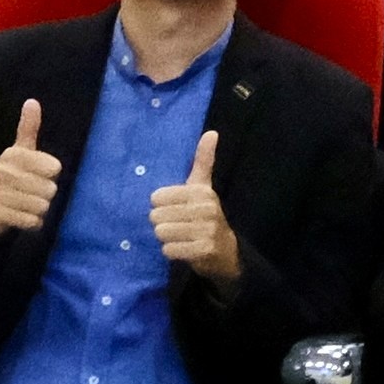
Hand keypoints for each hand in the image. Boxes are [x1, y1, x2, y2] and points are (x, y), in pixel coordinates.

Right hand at [0, 101, 62, 246]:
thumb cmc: (4, 182)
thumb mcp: (16, 154)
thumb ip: (27, 129)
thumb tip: (32, 101)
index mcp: (12, 154)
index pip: (54, 167)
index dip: (49, 177)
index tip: (34, 178)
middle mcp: (2, 170)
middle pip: (51, 189)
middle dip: (44, 197)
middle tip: (27, 196)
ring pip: (43, 206)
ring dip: (38, 212)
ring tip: (23, 208)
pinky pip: (32, 221)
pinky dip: (32, 224)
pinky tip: (20, 219)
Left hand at [149, 130, 240, 283]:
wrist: (226, 250)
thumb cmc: (206, 214)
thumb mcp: (204, 186)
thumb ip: (203, 159)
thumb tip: (212, 132)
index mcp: (202, 191)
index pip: (157, 197)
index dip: (160, 205)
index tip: (174, 209)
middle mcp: (206, 209)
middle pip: (157, 216)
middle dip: (162, 223)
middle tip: (177, 225)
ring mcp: (206, 230)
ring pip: (162, 233)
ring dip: (166, 238)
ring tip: (180, 237)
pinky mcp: (203, 250)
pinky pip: (169, 250)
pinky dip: (171, 251)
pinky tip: (183, 248)